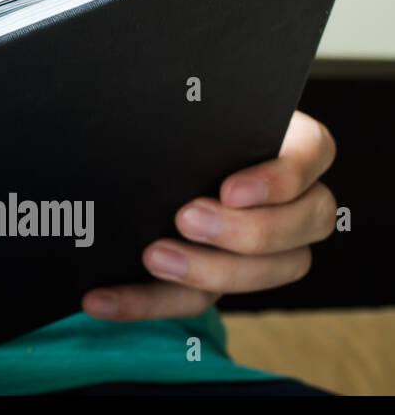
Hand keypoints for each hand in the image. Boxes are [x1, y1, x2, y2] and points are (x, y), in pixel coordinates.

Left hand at [82, 110, 336, 321]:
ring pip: (273, 271)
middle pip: (306, 222)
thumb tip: (151, 116)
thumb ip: (184, 114)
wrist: (131, 152)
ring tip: (154, 257)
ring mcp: (266, 246)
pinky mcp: (218, 278)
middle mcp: (292, 197)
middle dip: (247, 230)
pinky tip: (102, 299)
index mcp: (288, 142)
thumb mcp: (180, 111)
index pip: (313, 153)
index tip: (230, 189)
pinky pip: (194, 301)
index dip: (280, 178)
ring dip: (210, 271)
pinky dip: (145, 302)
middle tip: (185, 218)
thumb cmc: (166, 119)